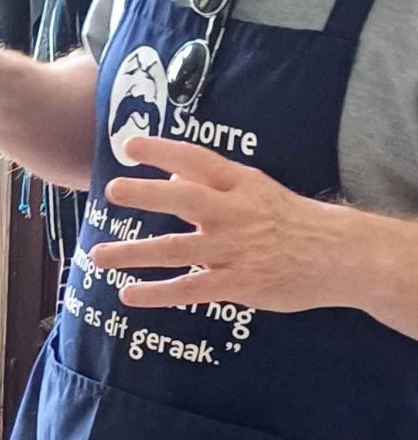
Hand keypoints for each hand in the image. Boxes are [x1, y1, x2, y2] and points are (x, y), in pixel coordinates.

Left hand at [91, 137, 355, 312]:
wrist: (341, 257)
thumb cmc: (293, 222)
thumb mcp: (257, 192)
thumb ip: (214, 185)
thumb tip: (168, 176)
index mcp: (242, 185)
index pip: (198, 161)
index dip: (164, 151)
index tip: (131, 145)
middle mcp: (235, 213)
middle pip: (185, 199)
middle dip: (147, 193)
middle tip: (113, 190)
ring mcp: (234, 250)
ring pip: (176, 249)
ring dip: (133, 253)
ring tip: (98, 256)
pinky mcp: (236, 283)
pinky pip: (189, 289)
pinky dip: (156, 294)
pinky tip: (128, 295)